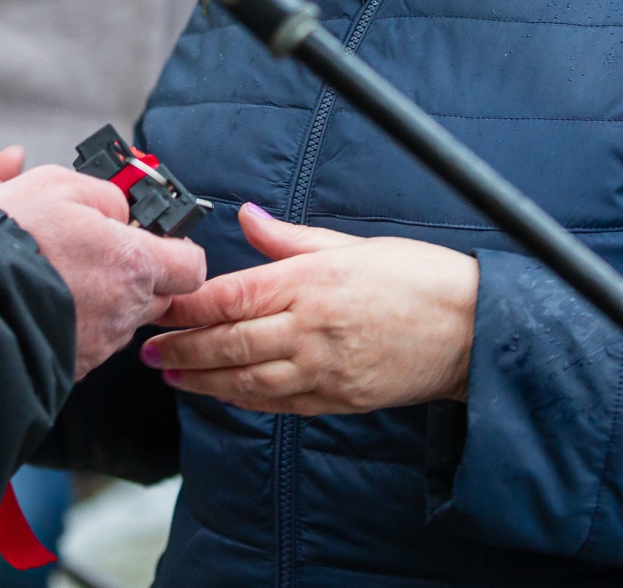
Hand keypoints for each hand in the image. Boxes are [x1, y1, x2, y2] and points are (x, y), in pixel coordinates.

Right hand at [0, 167, 206, 376]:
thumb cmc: (10, 239)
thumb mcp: (59, 185)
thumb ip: (106, 196)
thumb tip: (123, 211)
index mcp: (133, 262)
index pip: (191, 266)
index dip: (177, 249)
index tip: (156, 237)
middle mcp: (125, 309)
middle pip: (158, 294)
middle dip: (138, 273)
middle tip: (101, 251)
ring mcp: (100, 342)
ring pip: (122, 318)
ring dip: (104, 297)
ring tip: (62, 275)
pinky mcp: (74, 364)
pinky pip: (90, 339)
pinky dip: (77, 321)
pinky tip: (47, 301)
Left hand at [140, 203, 476, 414]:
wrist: (473, 330)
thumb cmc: (416, 278)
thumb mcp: (350, 244)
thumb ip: (290, 238)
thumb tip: (249, 217)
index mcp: (311, 282)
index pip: (232, 295)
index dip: (188, 306)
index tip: (159, 307)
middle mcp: (311, 328)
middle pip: (230, 342)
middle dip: (183, 349)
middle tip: (149, 350)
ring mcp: (324, 368)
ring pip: (247, 381)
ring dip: (203, 380)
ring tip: (172, 375)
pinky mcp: (339, 399)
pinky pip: (279, 404)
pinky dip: (244, 400)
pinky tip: (221, 394)